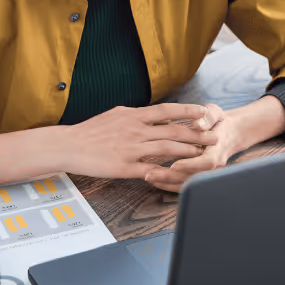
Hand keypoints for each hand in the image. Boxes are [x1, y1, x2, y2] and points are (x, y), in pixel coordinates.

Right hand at [61, 103, 217, 179]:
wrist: (70, 145)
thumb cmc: (91, 131)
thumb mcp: (117, 115)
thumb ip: (138, 116)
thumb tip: (155, 115)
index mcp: (134, 116)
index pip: (167, 111)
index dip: (187, 111)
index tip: (204, 112)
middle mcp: (135, 130)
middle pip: (173, 130)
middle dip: (196, 133)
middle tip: (214, 134)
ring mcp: (131, 149)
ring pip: (167, 149)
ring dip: (188, 151)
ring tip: (203, 153)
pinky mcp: (125, 167)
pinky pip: (151, 169)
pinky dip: (167, 171)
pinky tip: (179, 173)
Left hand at [143, 103, 236, 192]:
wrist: (228, 133)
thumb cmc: (219, 121)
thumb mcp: (216, 113)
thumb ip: (209, 117)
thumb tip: (199, 124)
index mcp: (218, 150)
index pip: (207, 162)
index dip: (191, 164)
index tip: (174, 165)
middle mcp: (213, 166)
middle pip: (193, 177)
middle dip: (171, 177)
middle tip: (151, 174)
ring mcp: (205, 173)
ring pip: (186, 183)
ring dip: (166, 182)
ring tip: (148, 177)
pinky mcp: (197, 176)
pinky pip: (183, 184)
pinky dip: (169, 184)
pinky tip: (154, 179)